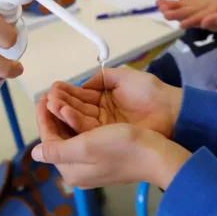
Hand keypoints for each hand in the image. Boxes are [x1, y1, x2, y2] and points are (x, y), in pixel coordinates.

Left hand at [32, 95, 190, 188]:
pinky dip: (77, 122)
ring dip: (63, 117)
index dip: (43, 119)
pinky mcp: (102, 157)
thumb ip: (57, 150)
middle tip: (49, 94)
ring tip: (60, 97)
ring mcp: (91, 164)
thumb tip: (34, 154)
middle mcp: (78, 170)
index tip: (41, 97)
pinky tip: (77, 109)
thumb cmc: (120, 148)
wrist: (156, 155)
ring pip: (70, 137)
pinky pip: (82, 137)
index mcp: (71, 170)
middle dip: (52, 116)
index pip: (49, 142)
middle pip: (58, 139)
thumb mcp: (85, 147)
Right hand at [46, 67, 182, 137]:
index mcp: (104, 100)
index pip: (81, 97)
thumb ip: (101, 79)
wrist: (171, 111)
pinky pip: (88, 129)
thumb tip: (82, 83)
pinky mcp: (108, 138)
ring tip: (49, 104)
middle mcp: (101, 115)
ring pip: (79, 120)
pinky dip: (74, 121)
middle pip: (77, 109)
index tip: (52, 89)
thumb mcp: (123, 77)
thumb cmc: (149, 92)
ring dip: (63, 112)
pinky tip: (62, 112)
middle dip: (61, 103)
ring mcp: (104, 128)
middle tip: (45, 99)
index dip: (67, 93)